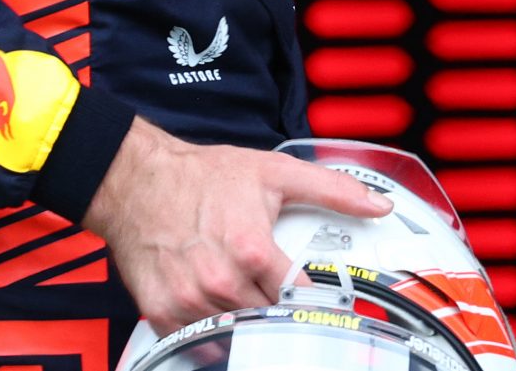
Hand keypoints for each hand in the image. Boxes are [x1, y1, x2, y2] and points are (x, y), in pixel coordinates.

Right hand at [82, 117, 391, 333]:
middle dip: (279, 308)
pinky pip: (198, 341)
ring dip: (247, 319)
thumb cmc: (202, 176)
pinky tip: (220, 310)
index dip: (313, 300)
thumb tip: (378, 205)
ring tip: (249, 296)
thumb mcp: (276, 172)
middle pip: (269, 316)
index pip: (299, 296)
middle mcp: (221, 280)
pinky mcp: (163, 312)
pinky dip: (213, 332)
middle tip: (281, 296)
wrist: (138, 181)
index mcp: (253, 249)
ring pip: (236, 331)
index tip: (322, 303)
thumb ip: (332, 190)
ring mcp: (190, 300)